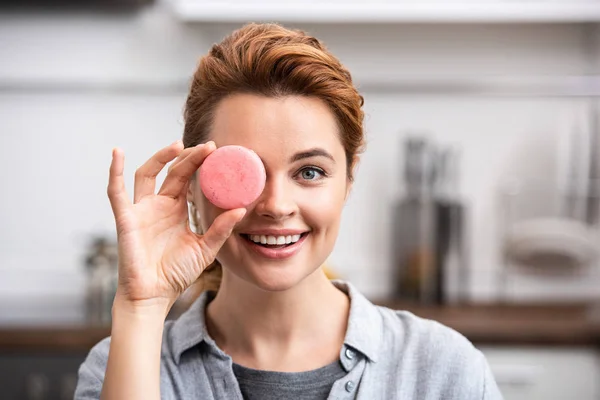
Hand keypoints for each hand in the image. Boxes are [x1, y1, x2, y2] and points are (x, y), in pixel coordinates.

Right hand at [106, 140, 244, 309]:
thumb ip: (221, 228)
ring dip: (160, 157)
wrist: (154, 295)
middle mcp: (158, 205)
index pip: (187, 178)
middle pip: (172, 171)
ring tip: (178, 145)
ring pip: (146, 174)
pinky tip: (118, 153)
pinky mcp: (125, 218)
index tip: (216, 151)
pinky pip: (116, 192)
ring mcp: (141, 210)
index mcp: (175, 210)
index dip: (199, 163)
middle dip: (188, 157)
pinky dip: (114, 171)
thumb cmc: (176, 273)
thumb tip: (241, 209)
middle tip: (208, 147)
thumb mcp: (205, 248)